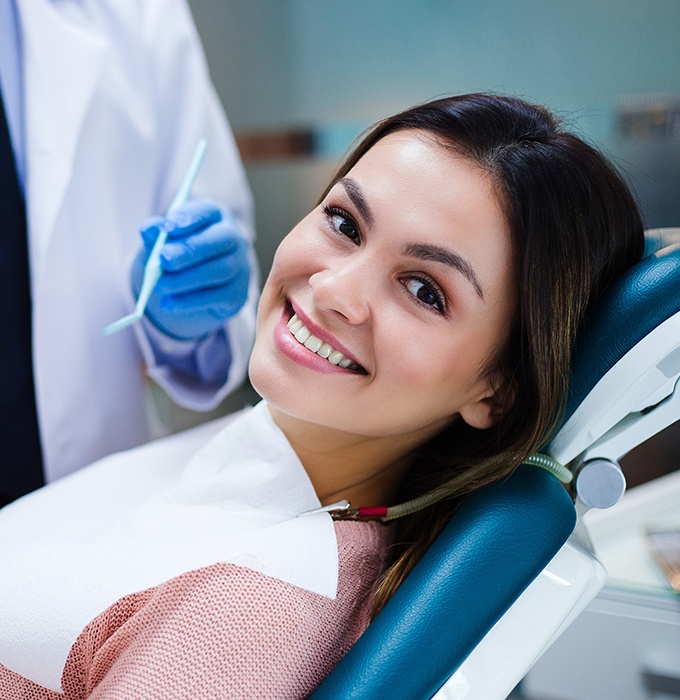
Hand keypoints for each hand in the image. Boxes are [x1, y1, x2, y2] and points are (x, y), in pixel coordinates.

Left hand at [131, 199, 250, 339]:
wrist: (196, 287)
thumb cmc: (180, 254)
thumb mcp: (165, 240)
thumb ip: (156, 234)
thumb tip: (148, 229)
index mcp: (215, 216)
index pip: (207, 211)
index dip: (188, 218)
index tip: (167, 228)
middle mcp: (234, 238)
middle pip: (221, 240)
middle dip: (190, 249)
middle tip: (163, 259)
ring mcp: (240, 267)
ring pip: (219, 270)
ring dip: (186, 279)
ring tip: (158, 286)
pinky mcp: (237, 294)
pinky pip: (218, 297)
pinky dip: (190, 301)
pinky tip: (168, 303)